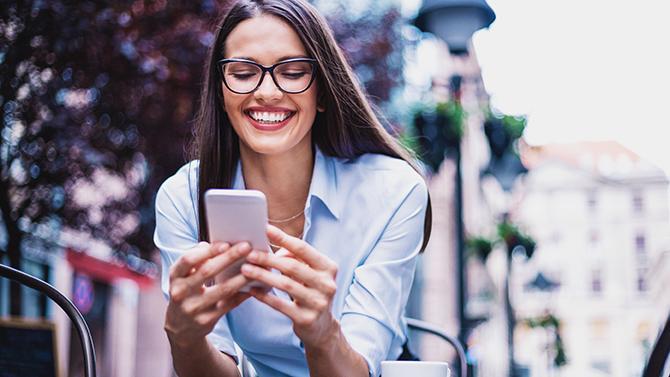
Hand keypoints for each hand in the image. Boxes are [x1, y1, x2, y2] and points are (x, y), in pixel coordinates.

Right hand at [165, 241, 252, 347]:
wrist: (180, 328)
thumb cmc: (186, 293)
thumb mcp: (184, 276)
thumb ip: (197, 260)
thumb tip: (219, 245)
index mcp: (175, 277)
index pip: (188, 260)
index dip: (207, 251)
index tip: (225, 243)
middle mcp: (181, 292)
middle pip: (207, 271)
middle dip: (229, 257)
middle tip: (247, 247)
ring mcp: (194, 308)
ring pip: (223, 289)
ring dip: (242, 276)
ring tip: (257, 266)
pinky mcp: (207, 320)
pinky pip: (230, 304)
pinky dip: (244, 293)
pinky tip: (255, 284)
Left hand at [241, 225, 338, 346]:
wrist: (322, 327)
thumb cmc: (311, 292)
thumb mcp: (310, 274)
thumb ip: (296, 260)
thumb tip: (276, 252)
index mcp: (329, 268)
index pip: (303, 249)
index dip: (283, 238)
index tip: (265, 229)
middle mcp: (327, 284)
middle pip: (292, 267)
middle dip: (268, 259)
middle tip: (249, 253)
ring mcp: (318, 303)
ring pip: (285, 285)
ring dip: (263, 275)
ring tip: (245, 269)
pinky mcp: (306, 319)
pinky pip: (280, 305)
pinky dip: (264, 296)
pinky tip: (251, 290)